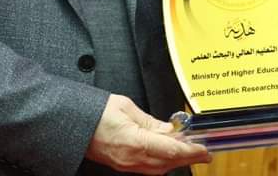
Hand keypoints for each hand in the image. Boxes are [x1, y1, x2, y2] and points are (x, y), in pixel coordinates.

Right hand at [85, 95, 209, 173]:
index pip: (171, 150)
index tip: (204, 148)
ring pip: (159, 168)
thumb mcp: (128, 107)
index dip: (191, 150)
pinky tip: (169, 155)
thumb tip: (170, 129)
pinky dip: (163, 163)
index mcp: (134, 141)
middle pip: (168, 163)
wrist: (73, 124)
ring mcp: (126, 164)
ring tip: (190, 152)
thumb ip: (152, 121)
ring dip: (176, 161)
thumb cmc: (95, 113)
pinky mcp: (122, 165)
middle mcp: (131, 158)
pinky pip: (148, 168)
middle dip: (189, 158)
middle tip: (204, 152)